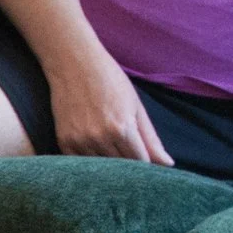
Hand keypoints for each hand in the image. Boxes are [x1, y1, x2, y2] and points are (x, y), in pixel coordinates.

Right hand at [46, 48, 172, 165]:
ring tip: (111, 148)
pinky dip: (90, 162)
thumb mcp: (136, 106)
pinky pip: (82, 164)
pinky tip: (95, 148)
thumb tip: (167, 164)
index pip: (140, 163)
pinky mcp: (64, 142)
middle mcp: (100, 138)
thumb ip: (151, 139)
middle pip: (120, 169)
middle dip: (128, 167)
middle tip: (129, 156)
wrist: (73, 63)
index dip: (146, 165)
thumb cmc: (109, 80)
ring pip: (100, 169)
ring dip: (109, 166)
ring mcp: (80, 141)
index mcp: (122, 128)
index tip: (147, 162)